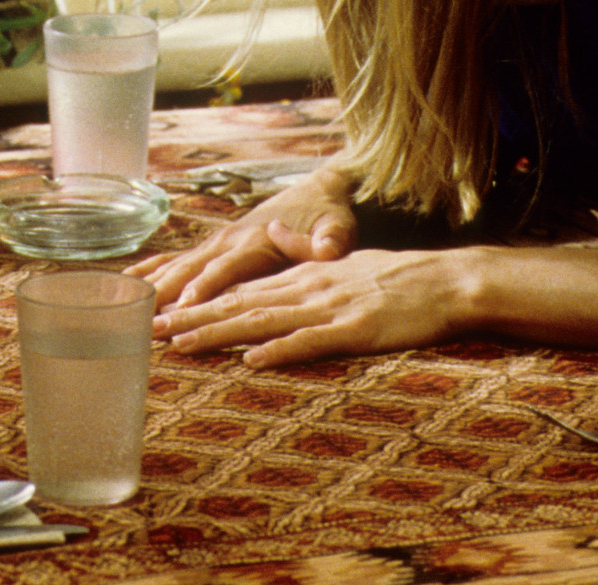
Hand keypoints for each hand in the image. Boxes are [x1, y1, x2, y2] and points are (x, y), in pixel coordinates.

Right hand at [126, 165, 357, 309]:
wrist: (318, 190)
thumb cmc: (329, 215)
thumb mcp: (337, 227)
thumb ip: (329, 240)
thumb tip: (328, 248)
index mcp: (257, 240)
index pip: (225, 269)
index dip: (203, 287)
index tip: (181, 307)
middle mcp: (230, 240)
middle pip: (192, 270)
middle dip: (167, 294)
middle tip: (144, 319)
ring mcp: (218, 241)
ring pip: (179, 265)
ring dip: (154, 285)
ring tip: (125, 307)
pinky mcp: (214, 245)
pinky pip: (177, 258)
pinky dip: (152, 268)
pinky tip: (128, 280)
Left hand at [154, 247, 474, 366]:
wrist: (446, 280)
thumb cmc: (397, 278)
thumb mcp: (343, 261)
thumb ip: (303, 259)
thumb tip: (273, 238)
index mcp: (301, 274)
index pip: (239, 288)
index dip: (198, 301)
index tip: (161, 312)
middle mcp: (307, 287)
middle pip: (240, 303)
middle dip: (193, 317)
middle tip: (151, 330)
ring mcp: (330, 307)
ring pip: (264, 320)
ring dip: (220, 333)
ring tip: (183, 345)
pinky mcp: (356, 329)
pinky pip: (312, 341)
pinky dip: (280, 350)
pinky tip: (252, 360)